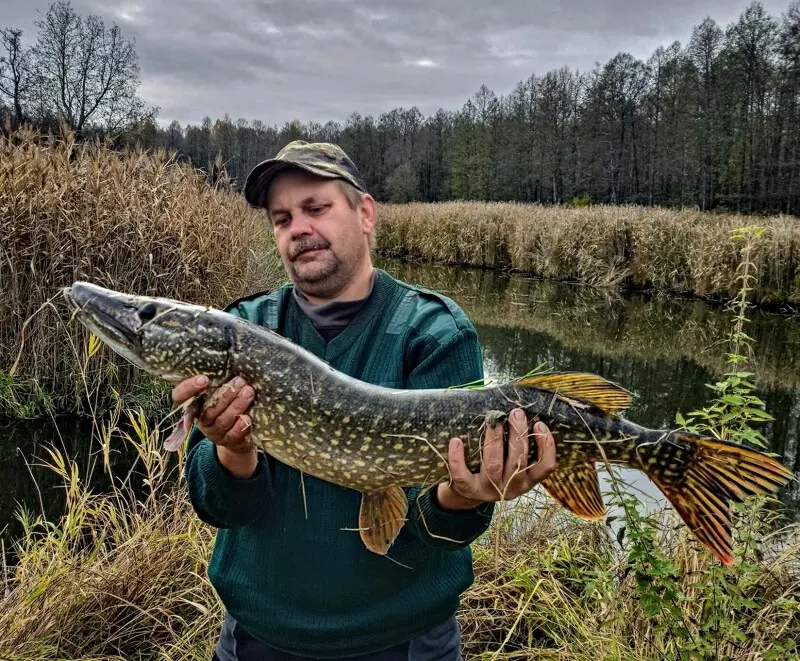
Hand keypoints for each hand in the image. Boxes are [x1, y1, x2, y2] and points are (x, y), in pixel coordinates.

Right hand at [172, 375, 257, 477]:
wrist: (237, 435)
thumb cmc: (227, 403)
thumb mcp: (220, 390)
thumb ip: (219, 379)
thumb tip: (230, 354)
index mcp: (193, 404)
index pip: (179, 397)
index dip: (188, 389)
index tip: (204, 379)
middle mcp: (201, 419)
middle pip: (208, 409)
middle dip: (225, 395)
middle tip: (239, 382)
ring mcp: (214, 432)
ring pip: (222, 420)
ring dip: (236, 406)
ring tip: (248, 392)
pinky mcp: (228, 441)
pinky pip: (232, 435)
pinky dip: (240, 426)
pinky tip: (247, 417)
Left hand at [436, 408, 556, 510]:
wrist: (470, 491)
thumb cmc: (497, 467)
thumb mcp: (512, 462)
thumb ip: (519, 445)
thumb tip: (521, 411)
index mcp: (527, 480)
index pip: (545, 467)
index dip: (546, 447)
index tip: (539, 424)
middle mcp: (512, 487)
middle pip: (518, 462)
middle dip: (518, 435)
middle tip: (516, 413)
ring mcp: (490, 490)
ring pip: (493, 466)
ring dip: (494, 441)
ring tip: (493, 421)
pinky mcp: (469, 489)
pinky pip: (462, 475)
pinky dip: (457, 458)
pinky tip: (456, 440)